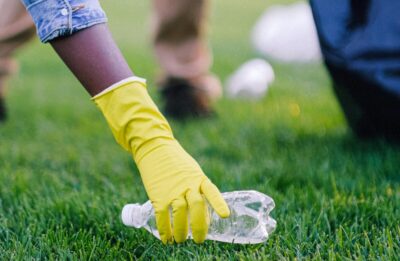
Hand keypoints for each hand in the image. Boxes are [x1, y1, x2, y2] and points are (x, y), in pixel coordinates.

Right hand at [93, 78, 229, 242]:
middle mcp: (187, 185)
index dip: (218, 204)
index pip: (211, 191)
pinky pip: (162, 216)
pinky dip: (165, 230)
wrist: (154, 148)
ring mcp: (172, 190)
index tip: (225, 215)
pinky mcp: (158, 195)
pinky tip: (167, 239)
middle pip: (197, 207)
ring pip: (180, 214)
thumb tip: (201, 212)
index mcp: (198, 178)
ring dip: (181, 231)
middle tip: (200, 240)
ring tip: (181, 240)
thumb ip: (197, 188)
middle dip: (200, 227)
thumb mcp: (192, 171)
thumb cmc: (175, 162)